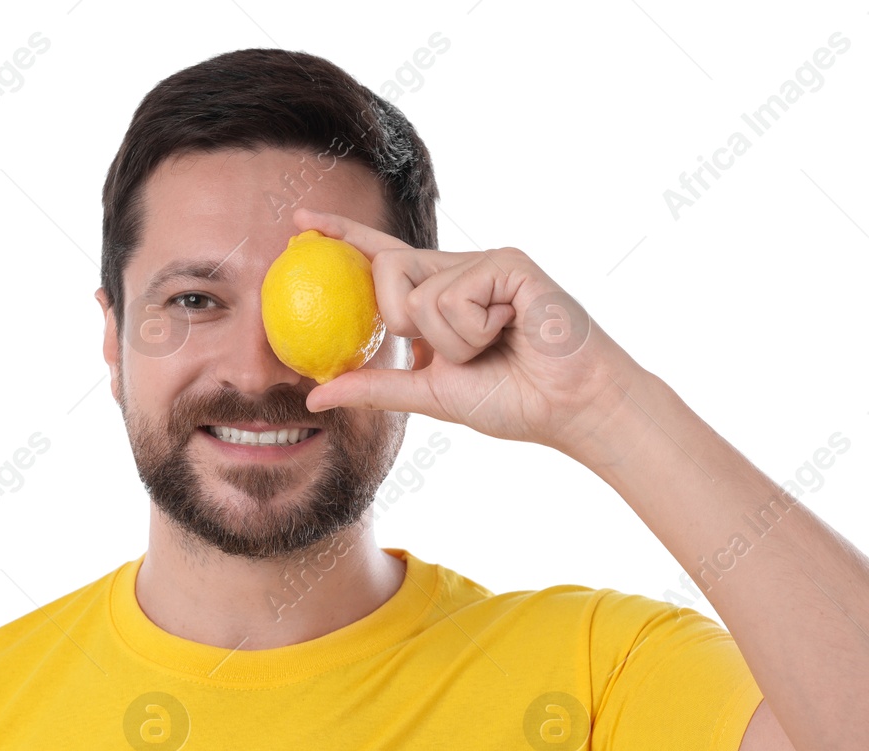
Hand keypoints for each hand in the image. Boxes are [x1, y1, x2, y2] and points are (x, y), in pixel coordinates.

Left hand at [294, 207, 639, 452]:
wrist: (569, 407)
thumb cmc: (514, 399)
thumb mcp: (430, 394)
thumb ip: (376, 387)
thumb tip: (313, 395)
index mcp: (440, 294)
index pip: (382, 258)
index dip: (342, 237)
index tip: (299, 224)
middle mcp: (459, 270)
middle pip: (387, 273)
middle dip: (406, 323)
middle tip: (458, 349)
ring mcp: (484, 262)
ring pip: (420, 295)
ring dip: (452, 342)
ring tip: (495, 346)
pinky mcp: (508, 261)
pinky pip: (455, 297)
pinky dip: (475, 332)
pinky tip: (511, 332)